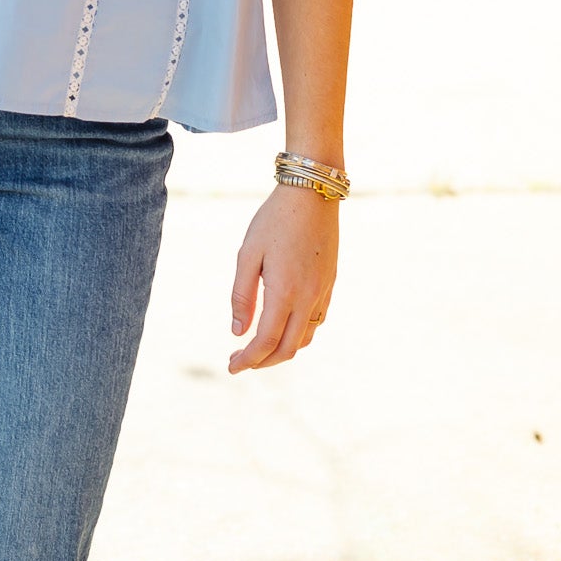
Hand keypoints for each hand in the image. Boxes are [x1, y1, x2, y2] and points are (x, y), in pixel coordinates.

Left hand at [228, 181, 339, 373]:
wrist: (312, 193)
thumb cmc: (274, 220)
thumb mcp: (248, 253)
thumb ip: (242, 294)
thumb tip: (238, 331)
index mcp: (285, 292)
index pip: (266, 342)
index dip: (248, 360)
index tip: (230, 367)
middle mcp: (308, 298)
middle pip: (288, 348)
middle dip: (263, 362)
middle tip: (241, 360)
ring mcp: (323, 292)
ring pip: (305, 338)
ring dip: (282, 350)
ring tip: (259, 346)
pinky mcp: (330, 284)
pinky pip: (316, 321)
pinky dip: (298, 333)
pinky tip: (283, 325)